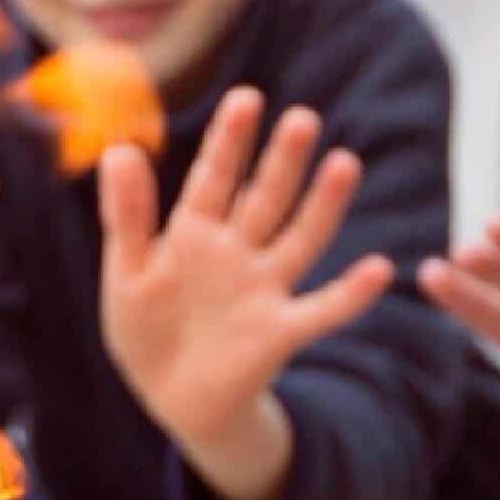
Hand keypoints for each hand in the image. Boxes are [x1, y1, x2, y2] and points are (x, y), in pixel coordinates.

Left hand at [98, 87, 393, 499]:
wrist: (172, 401)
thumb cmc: (148, 331)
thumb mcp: (126, 272)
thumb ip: (125, 216)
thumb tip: (120, 148)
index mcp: (194, 233)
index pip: (215, 178)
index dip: (230, 141)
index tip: (247, 99)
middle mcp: (237, 252)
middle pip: (264, 198)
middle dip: (282, 161)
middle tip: (302, 118)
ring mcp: (264, 289)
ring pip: (299, 239)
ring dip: (322, 205)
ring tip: (344, 163)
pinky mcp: (280, 331)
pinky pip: (322, 310)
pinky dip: (351, 294)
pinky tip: (380, 269)